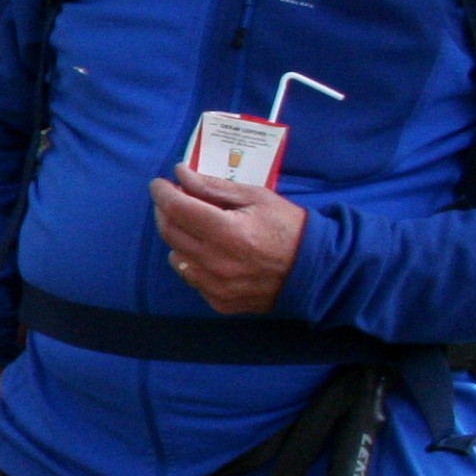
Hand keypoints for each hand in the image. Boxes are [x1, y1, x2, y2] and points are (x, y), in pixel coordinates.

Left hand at [150, 165, 305, 314]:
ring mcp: (216, 286)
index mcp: (226, 232)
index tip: (159, 183)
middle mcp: (216, 262)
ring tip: (194, 226)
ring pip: (176, 257)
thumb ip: (214, 187)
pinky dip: (191, 261)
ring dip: (177, 237)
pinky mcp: (219, 301)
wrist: (317, 270)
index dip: (162, 193)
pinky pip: (191, 278)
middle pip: (170, 232)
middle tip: (173, 199)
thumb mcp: (257, 197)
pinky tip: (208, 251)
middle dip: (165, 211)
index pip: (177, 209)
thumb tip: (181, 174)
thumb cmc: (289, 227)